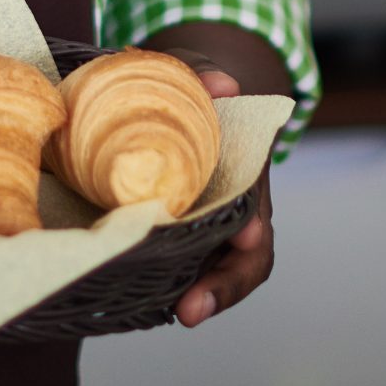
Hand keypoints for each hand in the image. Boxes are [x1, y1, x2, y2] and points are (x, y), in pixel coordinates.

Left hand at [156, 51, 274, 328]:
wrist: (177, 104)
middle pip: (240, 263)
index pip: (257, 214)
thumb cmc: (192, 90)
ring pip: (205, 275)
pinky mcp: (165, 240)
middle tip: (191, 309)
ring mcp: (199, 234)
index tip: (246, 236)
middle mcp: (229, 216)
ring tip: (177, 314)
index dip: (252, 230)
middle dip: (222, 288)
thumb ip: (205, 73)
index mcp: (243, 178)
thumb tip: (221, 85)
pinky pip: (167, 271)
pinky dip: (156, 287)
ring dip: (194, 298)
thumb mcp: (198, 72)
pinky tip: (128, 300)